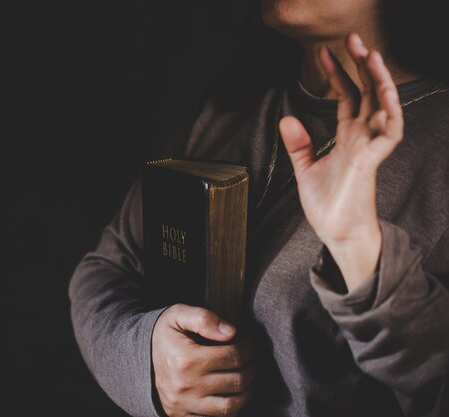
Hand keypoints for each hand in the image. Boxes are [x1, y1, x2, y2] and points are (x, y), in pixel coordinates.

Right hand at [151, 304, 254, 416]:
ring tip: (246, 377)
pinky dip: (230, 408)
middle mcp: (185, 386)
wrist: (139, 357)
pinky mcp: (182, 416)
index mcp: (186, 359)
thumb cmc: (165, 335)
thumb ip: (204, 318)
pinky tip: (231, 392)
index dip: (249, 348)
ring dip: (246, 391)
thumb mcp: (178, 315)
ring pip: (231, 406)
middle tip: (252, 359)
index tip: (250, 343)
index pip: (233, 356)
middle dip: (251, 368)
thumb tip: (231, 332)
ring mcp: (184, 405)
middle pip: (237, 381)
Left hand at [279, 33, 402, 290]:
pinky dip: (390, 114)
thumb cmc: (327, 203)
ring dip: (379, 81)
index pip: (346, 97)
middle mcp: (361, 138)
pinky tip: (385, 94)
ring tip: (372, 55)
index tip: (323, 53)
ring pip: (382, 108)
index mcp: (347, 137)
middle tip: (353, 39)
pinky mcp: (371, 163)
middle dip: (361, 66)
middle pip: (367, 93)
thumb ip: (299, 144)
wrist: (336, 232)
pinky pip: (389, 134)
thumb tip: (286, 118)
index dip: (337, 74)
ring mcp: (368, 148)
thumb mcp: (305, 168)